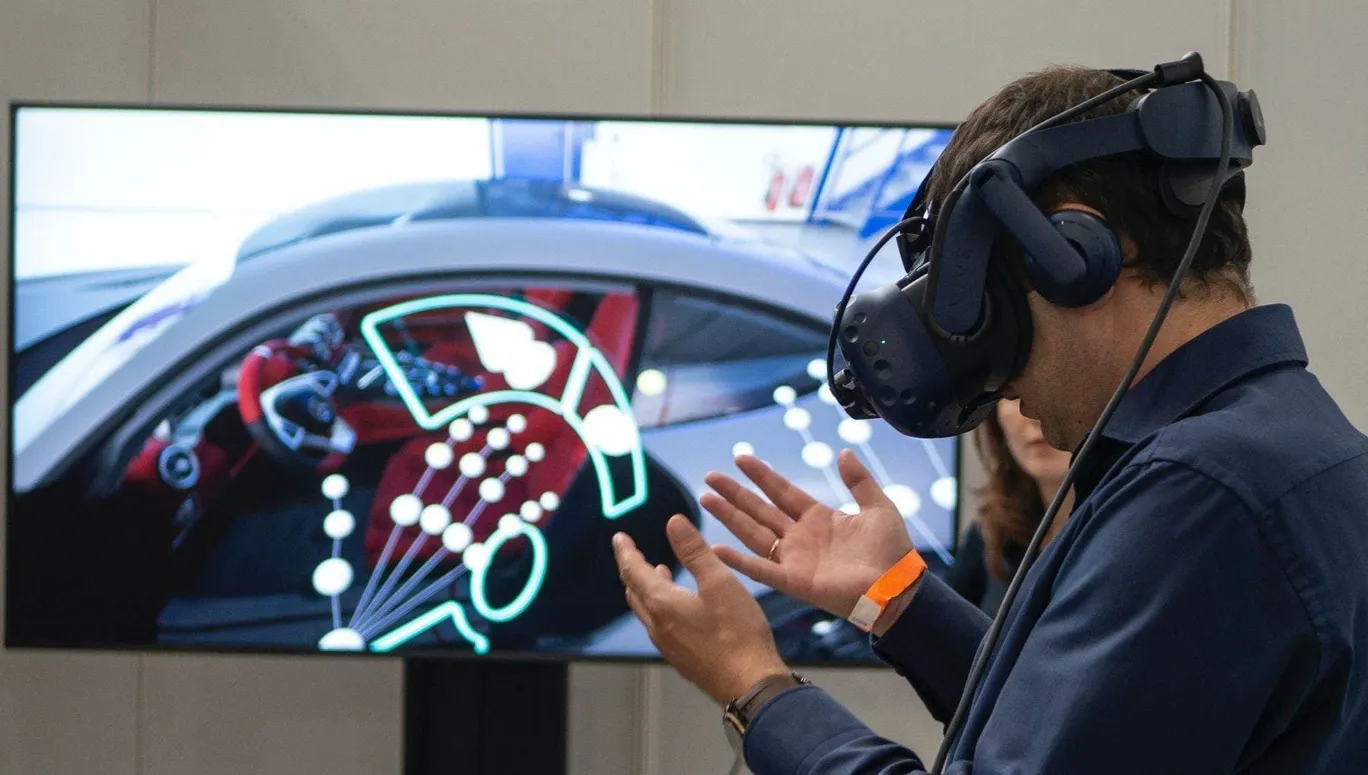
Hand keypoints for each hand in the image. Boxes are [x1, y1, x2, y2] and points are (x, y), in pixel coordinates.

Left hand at [613, 515, 789, 704]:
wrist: (749, 684)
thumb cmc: (737, 632)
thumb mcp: (719, 582)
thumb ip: (695, 551)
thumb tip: (673, 522)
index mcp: (662, 604)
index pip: (633, 571)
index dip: (626, 551)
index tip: (619, 538)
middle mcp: (657, 626)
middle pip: (635, 592)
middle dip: (632, 569)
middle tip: (633, 553)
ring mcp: (668, 645)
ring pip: (646, 610)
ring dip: (646, 588)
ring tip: (658, 572)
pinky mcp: (681, 658)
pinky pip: (659, 626)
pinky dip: (659, 606)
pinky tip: (678, 606)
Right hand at [702, 449, 915, 634]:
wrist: (896, 586)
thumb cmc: (891, 550)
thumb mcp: (878, 506)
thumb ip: (859, 480)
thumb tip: (843, 452)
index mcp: (818, 518)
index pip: (782, 491)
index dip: (762, 475)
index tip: (740, 458)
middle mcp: (800, 537)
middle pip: (759, 510)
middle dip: (735, 494)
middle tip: (710, 477)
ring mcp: (793, 559)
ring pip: (753, 533)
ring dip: (730, 517)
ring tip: (706, 500)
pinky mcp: (793, 581)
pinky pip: (761, 570)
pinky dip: (738, 561)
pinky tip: (716, 549)